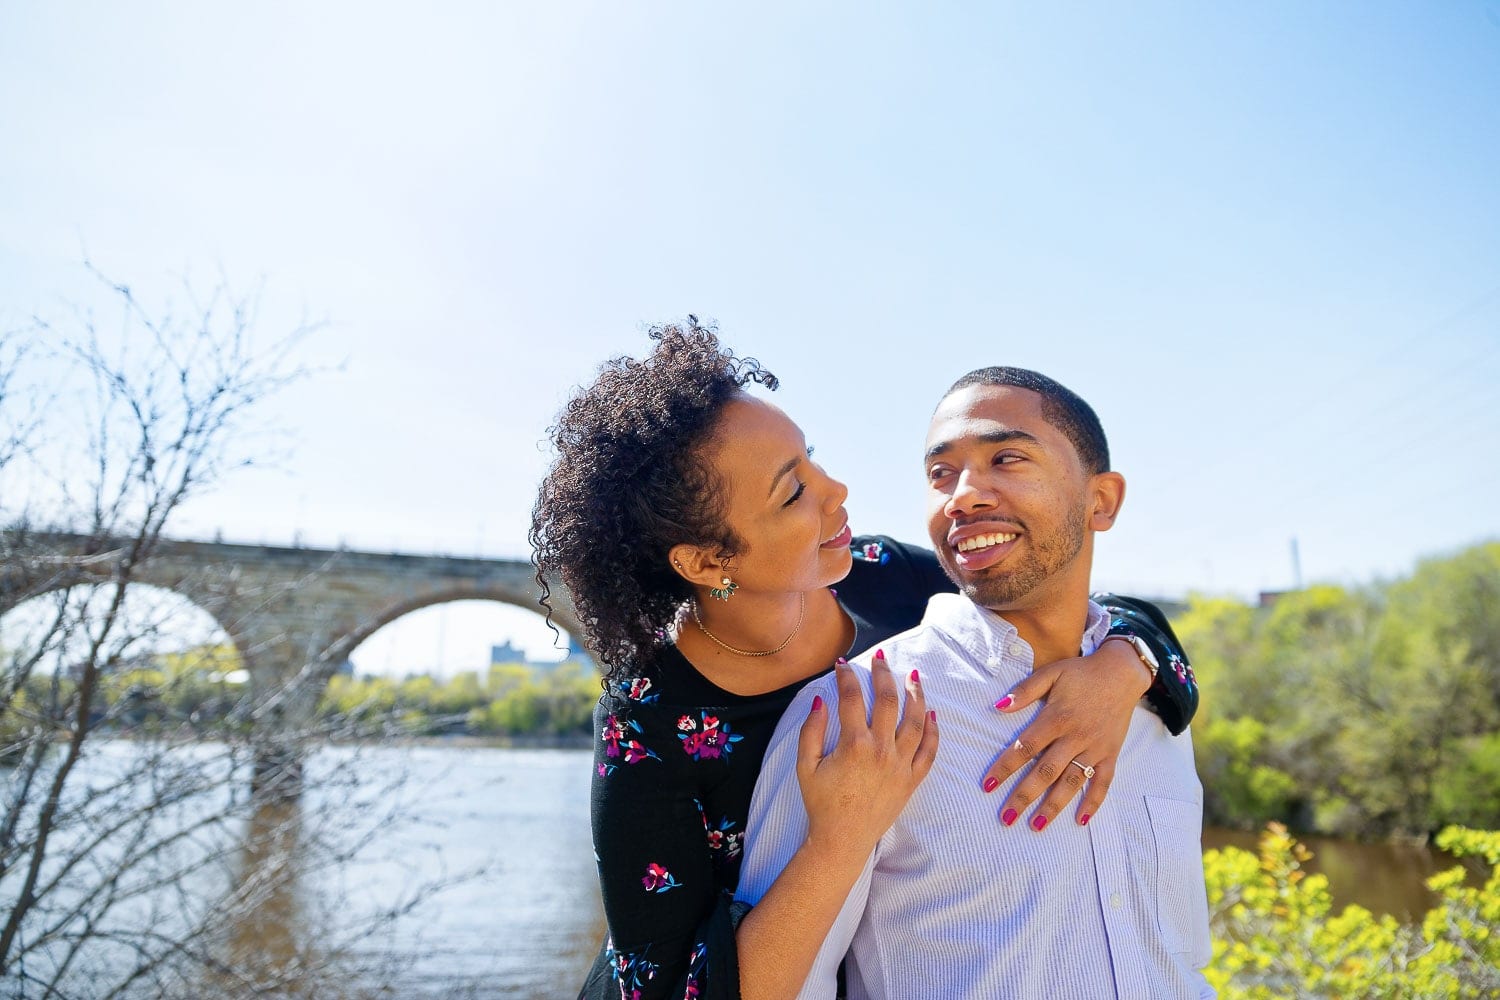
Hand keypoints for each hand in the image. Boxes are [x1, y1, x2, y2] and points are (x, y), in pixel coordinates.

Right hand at [796, 650, 938, 858]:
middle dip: (883, 674)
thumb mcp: (805, 766)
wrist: (842, 839)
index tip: (842, 664)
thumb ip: (811, 730)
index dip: (846, 676)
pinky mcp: (912, 780)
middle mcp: (881, 750)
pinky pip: (929, 751)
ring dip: (915, 695)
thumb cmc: (821, 802)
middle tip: (880, 658)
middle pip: (887, 700)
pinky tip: (932, 714)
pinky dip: (933, 731)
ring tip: (913, 676)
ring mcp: (900, 765)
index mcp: (853, 745)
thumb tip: (821, 699)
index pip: (851, 698)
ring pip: (916, 721)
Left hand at [981, 639, 1149, 829]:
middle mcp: (1075, 737)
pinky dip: (1093, 802)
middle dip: (1024, 796)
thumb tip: (998, 707)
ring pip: (1072, 782)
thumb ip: (1025, 690)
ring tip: (1036, 825)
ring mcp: (1095, 748)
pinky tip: (1081, 820)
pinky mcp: (1111, 754)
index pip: (1025, 747)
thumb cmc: (1081, 673)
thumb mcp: (1051, 673)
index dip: (1005, 767)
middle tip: (1006, 817)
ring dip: (1054, 805)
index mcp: (1056, 717)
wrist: (1121, 672)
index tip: (988, 786)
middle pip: (1046, 772)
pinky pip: (1103, 783)